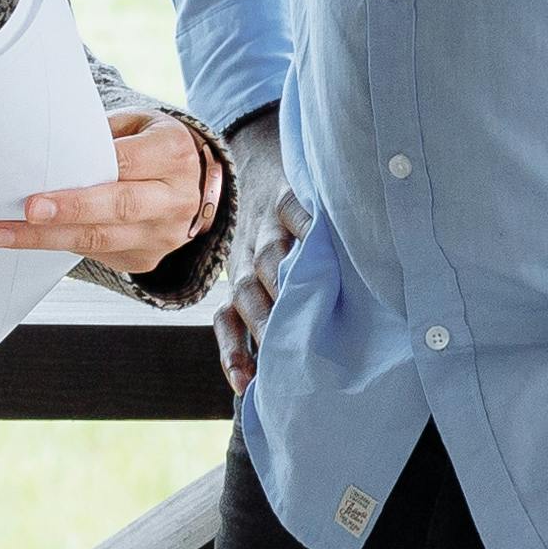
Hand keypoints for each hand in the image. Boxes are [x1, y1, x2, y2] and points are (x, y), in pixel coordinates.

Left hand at [0, 106, 222, 281]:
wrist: (194, 185)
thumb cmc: (153, 147)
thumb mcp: (137, 124)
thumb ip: (101, 135)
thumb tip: (47, 149)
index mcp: (174, 154)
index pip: (126, 165)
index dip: (86, 177)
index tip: (46, 186)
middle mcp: (175, 198)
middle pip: (117, 207)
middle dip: (67, 212)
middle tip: (25, 212)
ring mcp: (163, 235)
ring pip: (101, 240)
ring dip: (47, 238)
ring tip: (3, 233)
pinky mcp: (145, 259)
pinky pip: (98, 253)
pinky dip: (61, 244)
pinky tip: (30, 238)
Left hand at [217, 157, 293, 392]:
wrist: (253, 162)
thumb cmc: (265, 235)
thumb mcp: (257, 273)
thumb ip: (266, 314)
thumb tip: (271, 375)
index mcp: (239, 281)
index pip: (229, 322)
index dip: (233, 352)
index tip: (244, 386)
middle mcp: (247, 259)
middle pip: (249, 295)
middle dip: (263, 326)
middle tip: (282, 358)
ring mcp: (266, 228)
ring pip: (268, 258)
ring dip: (281, 282)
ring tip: (302, 307)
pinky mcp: (286, 197)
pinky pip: (293, 211)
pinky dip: (303, 225)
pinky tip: (318, 238)